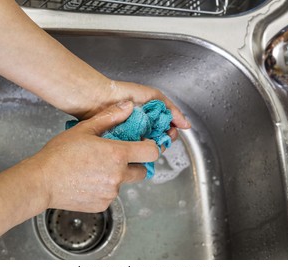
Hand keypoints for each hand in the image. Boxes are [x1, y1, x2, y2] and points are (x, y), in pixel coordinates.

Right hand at [27, 101, 158, 212]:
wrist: (41, 182)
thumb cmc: (59, 155)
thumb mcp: (84, 129)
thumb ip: (110, 116)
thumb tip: (128, 107)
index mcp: (117, 155)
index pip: (152, 152)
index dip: (151, 147)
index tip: (144, 145)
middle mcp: (118, 176)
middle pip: (142, 171)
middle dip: (135, 164)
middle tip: (118, 158)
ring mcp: (111, 193)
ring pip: (124, 183)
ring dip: (117, 176)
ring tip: (96, 169)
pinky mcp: (103, 205)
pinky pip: (111, 195)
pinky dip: (105, 188)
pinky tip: (89, 181)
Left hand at [67, 79, 190, 140]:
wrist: (100, 99)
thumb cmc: (125, 94)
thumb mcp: (154, 97)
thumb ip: (172, 109)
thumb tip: (186, 125)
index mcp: (151, 118)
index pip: (166, 131)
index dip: (171, 133)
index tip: (170, 133)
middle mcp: (142, 128)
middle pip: (158, 141)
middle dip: (161, 141)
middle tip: (159, 139)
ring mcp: (131, 136)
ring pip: (146, 147)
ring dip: (150, 146)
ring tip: (149, 142)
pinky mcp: (120, 143)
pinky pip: (132, 150)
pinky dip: (136, 150)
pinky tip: (137, 148)